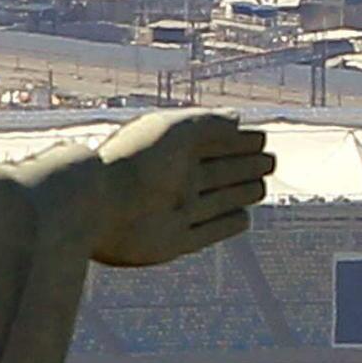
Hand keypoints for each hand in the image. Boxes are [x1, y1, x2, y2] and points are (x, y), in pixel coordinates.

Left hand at [88, 110, 270, 267]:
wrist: (93, 208)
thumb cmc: (132, 162)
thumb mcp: (174, 132)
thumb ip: (209, 123)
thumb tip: (239, 119)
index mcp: (171, 149)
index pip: (214, 141)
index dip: (239, 139)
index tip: (261, 136)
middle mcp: (173, 180)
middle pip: (219, 170)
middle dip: (244, 164)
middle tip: (269, 160)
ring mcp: (174, 212)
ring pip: (219, 199)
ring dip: (241, 192)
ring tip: (261, 185)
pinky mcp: (173, 243)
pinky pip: (209, 231)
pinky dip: (228, 224)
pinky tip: (244, 217)